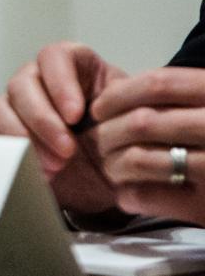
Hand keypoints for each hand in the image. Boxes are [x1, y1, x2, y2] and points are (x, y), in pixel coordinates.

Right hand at [0, 41, 127, 215]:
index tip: (75, 115)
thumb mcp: (136, 116)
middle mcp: (40, 79)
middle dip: (42, 119)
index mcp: (73, 64)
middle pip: (23, 82)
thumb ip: (128, 107)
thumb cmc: (127, 138)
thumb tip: (127, 107)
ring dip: (25, 137)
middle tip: (67, 151)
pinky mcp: (8, 132)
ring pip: (1, 106)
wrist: (118, 175)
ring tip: (55, 166)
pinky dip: (16, 153)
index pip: (54, 57)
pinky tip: (41, 171)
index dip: (60, 84)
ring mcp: (20, 105)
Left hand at [87, 67, 204, 223]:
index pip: (160, 84)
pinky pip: (154, 197)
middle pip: (143, 122)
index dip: (120, 94)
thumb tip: (118, 94)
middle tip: (95, 138)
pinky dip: (132, 194)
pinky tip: (126, 194)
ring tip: (106, 164)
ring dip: (114, 162)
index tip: (99, 106)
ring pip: (142, 159)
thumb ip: (186, 95)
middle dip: (108, 131)